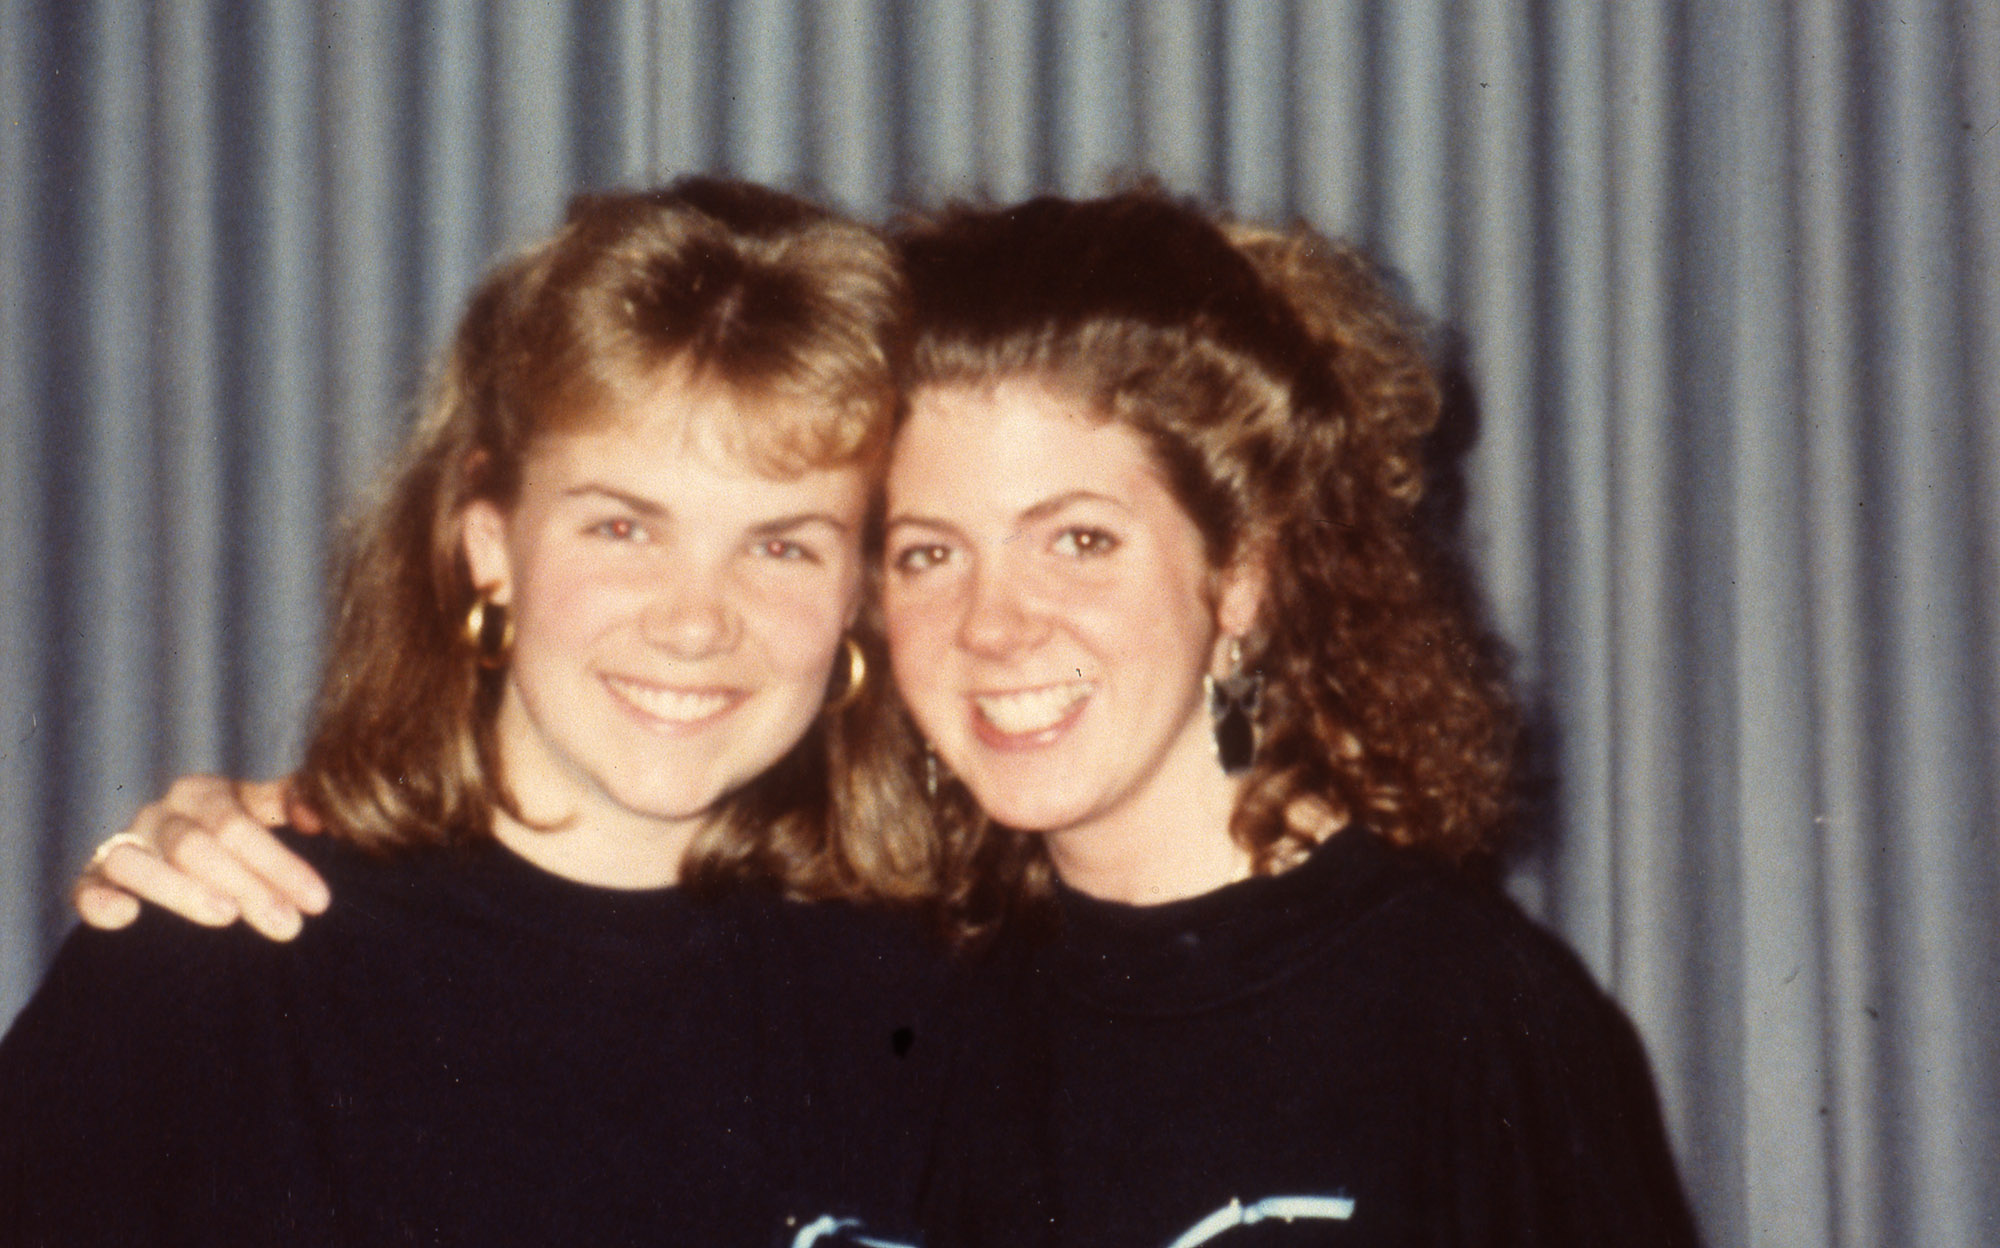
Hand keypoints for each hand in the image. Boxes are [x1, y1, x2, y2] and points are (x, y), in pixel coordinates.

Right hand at [72, 775, 331, 940]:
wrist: (185, 858)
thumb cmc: (236, 838)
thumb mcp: (265, 813)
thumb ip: (293, 803)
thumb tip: (318, 813)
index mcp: (205, 794)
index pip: (240, 823)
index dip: (280, 863)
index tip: (318, 902)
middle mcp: (161, 815)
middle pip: (197, 845)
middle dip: (247, 885)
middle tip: (287, 926)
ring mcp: (124, 845)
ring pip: (141, 862)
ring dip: (182, 890)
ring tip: (227, 916)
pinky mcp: (93, 879)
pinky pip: (86, 887)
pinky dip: (100, 899)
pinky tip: (126, 916)